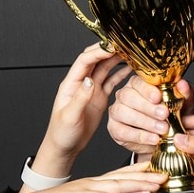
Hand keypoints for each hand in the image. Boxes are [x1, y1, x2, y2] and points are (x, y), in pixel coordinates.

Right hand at [18, 163, 165, 192]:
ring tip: (153, 188)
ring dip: (136, 186)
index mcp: (95, 184)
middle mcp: (92, 183)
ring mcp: (85, 189)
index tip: (157, 172)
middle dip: (145, 176)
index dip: (140, 173)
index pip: (121, 176)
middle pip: (123, 177)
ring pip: (116, 185)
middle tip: (165, 176)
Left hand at [22, 44, 132, 191]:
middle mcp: (82, 83)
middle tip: (125, 45)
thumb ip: (80, 98)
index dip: (98, 52)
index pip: (85, 61)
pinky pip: (111, 81)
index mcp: (71, 84)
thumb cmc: (62, 133)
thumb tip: (90, 80)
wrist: (65, 147)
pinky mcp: (99, 98)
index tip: (112, 47)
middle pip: (96, 60)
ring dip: (116, 60)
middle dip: (109, 51)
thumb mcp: (70, 117)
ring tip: (131, 54)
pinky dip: (120, 74)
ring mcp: (91, 90)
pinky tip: (131, 69)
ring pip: (104, 68)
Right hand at [106, 75, 193, 154]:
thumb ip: (184, 94)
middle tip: (164, 115)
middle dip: (147, 107)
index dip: (147, 89)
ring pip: (123, 112)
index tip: (158, 97)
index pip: (138, 81)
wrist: (165, 139)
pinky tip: (153, 139)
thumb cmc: (172, 117)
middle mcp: (125, 94)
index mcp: (139, 84)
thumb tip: (183, 84)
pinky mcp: (114, 128)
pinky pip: (122, 131)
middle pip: (128, 96)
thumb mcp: (183, 105)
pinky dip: (139, 136)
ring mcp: (117, 111)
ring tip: (162, 130)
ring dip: (144, 122)